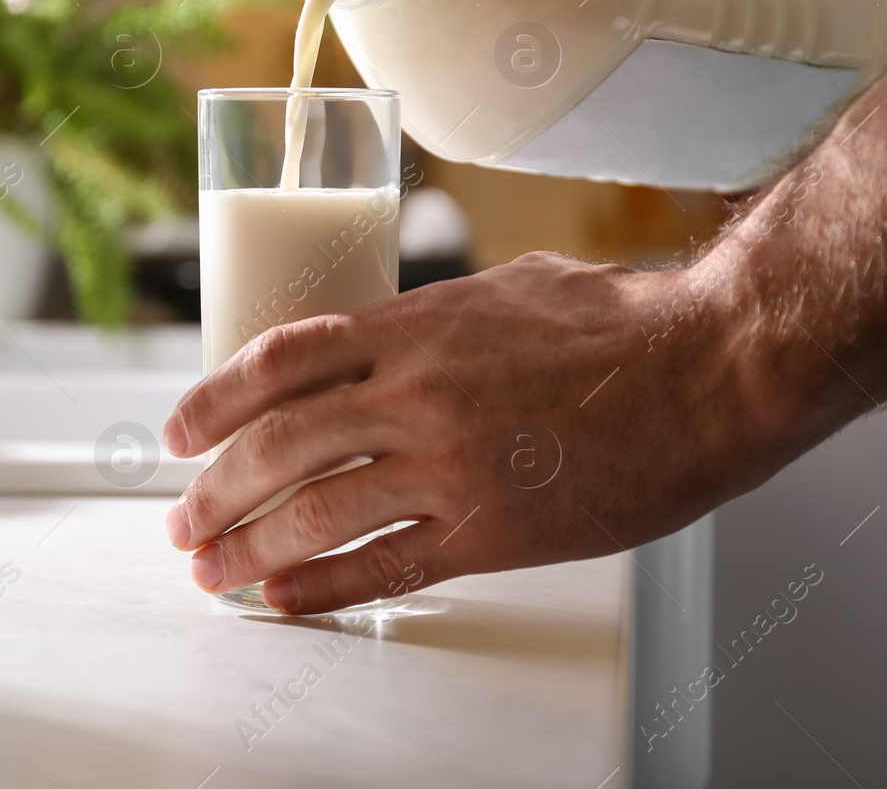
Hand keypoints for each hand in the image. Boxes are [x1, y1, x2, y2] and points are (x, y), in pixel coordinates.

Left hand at [162, 253, 782, 614]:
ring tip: (210, 569)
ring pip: (316, 514)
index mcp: (413, 329)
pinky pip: (385, 566)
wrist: (709, 369)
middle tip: (180, 519)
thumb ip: (429, 318)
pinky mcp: (494, 531)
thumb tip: (381, 338)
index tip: (176, 432)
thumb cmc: (621, 322)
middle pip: (277, 448)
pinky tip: (282, 600)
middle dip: (213, 490)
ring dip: (248, 547)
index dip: (211, 400)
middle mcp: (415, 397)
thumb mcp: (506, 287)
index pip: (277, 362)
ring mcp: (451, 466)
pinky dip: (321, 588)